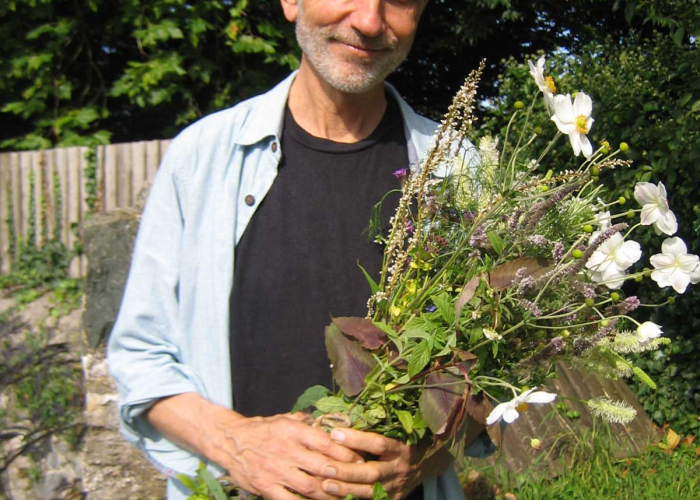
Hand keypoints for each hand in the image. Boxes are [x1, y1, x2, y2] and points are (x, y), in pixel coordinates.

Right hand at [204, 411, 365, 499]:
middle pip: (321, 466)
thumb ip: (306, 423)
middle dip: (343, 475)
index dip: (345, 453)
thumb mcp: (284, 419)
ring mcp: (275, 471)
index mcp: (292, 431)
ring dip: (330, 493)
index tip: (359, 458)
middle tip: (359, 480)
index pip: (325, 442)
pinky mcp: (266, 487)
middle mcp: (285, 450)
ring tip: (345, 496)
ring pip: (309, 486)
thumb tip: (330, 423)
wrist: (229, 441)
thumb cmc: (261, 429)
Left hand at [319, 428, 453, 498]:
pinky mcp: (392, 499)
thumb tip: (344, 415)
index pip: (378, 443)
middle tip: (325, 466)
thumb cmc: (404, 441)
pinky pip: (370, 499)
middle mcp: (399, 468)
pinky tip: (334, 495)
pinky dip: (351, 497)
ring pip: (369, 490)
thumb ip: (376, 426)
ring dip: (346, 488)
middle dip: (347, 470)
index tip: (335, 433)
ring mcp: (395, 486)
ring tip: (325, 484)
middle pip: (372, 472)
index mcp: (400, 447)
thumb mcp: (396, 431)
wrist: (426, 464)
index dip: (357, 439)